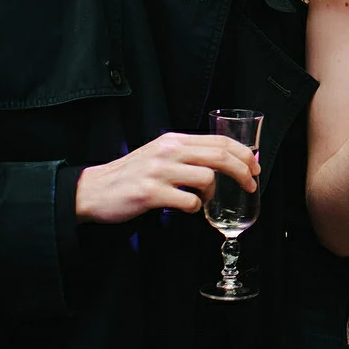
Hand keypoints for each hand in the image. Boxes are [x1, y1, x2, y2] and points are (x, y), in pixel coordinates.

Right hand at [74, 133, 258, 223]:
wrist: (93, 190)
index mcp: (173, 140)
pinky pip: (188, 201)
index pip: (219, 141)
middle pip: (220, 156)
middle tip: (250, 185)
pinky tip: (186, 208)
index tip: (254, 167)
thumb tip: (222, 161)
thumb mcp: (159, 154)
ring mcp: (159, 172)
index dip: (243, 154)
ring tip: (203, 200)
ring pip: (207, 178)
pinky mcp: (151, 193)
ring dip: (213, 194)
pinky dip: (194, 208)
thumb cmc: (131, 175)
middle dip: (243, 171)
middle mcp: (168, 151)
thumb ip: (187, 155)